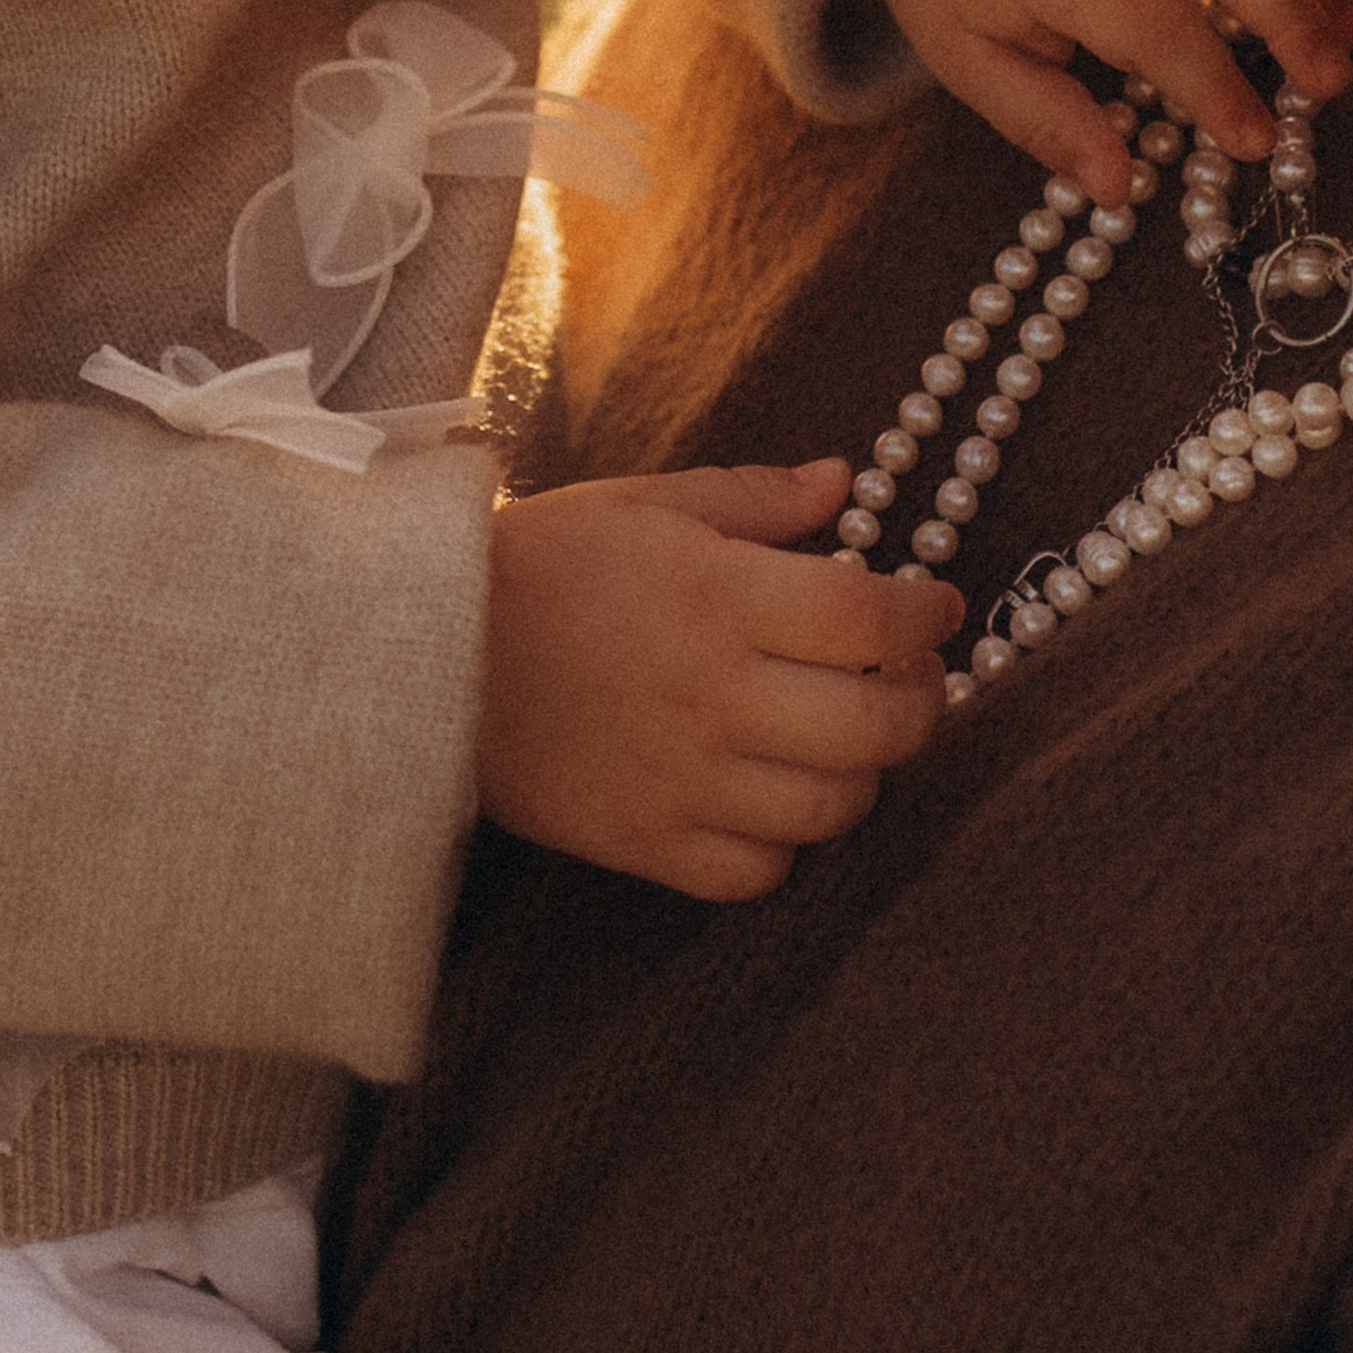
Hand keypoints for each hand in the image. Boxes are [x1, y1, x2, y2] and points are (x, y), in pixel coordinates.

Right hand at [479, 461, 955, 897]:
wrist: (419, 654)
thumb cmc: (538, 565)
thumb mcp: (644, 503)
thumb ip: (755, 497)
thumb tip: (845, 480)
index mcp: (719, 597)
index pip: (870, 616)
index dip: (924, 614)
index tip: (933, 607)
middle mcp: (715, 695)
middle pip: (878, 726)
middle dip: (919, 703)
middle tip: (905, 679)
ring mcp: (683, 780)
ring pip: (832, 808)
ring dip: (859, 773)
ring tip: (839, 737)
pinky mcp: (644, 842)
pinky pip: (758, 872)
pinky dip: (783, 844)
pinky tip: (767, 796)